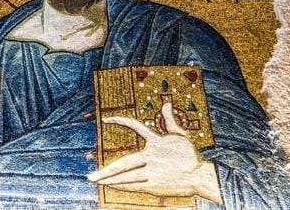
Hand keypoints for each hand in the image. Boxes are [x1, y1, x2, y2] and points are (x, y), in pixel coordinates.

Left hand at [87, 102, 220, 201]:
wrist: (200, 176)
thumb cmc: (189, 156)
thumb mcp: (179, 135)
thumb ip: (169, 120)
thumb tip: (166, 102)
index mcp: (156, 143)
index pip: (135, 127)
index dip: (120, 121)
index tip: (105, 119)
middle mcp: (151, 158)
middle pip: (124, 164)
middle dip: (106, 171)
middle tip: (90, 177)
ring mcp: (152, 173)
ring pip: (127, 178)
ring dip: (110, 180)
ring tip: (96, 182)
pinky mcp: (155, 186)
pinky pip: (135, 186)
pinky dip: (122, 186)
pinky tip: (112, 186)